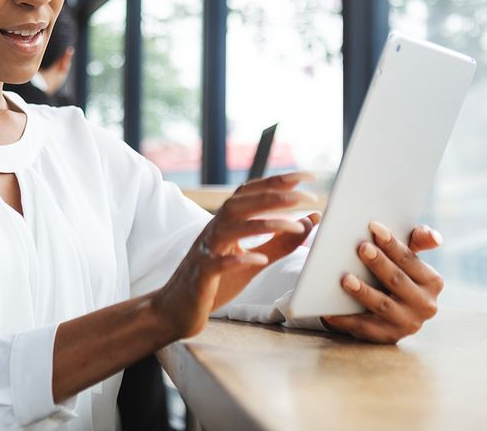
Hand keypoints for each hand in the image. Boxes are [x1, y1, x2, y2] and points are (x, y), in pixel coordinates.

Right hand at [151, 172, 319, 339]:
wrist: (175, 309)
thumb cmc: (215, 283)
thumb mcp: (253, 261)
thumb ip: (280, 243)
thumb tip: (311, 220)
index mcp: (226, 223)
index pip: (251, 193)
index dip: (278, 181)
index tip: (309, 176)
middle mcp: (214, 231)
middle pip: (241, 204)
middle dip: (274, 196)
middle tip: (306, 197)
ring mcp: (205, 252)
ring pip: (230, 228)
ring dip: (264, 224)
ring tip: (294, 226)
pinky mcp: (201, 276)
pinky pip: (217, 263)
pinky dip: (238, 259)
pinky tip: (260, 259)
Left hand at [322, 222, 444, 343]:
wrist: (388, 312)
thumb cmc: (395, 274)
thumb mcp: (407, 258)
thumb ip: (419, 240)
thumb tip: (435, 236)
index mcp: (432, 282)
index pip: (409, 259)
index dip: (392, 243)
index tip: (374, 226)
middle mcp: (425, 305)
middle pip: (397, 281)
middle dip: (380, 264)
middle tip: (361, 247)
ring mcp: (407, 324)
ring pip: (383, 305)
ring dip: (364, 292)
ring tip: (345, 279)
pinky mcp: (388, 337)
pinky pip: (364, 328)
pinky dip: (346, 319)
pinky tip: (330, 310)